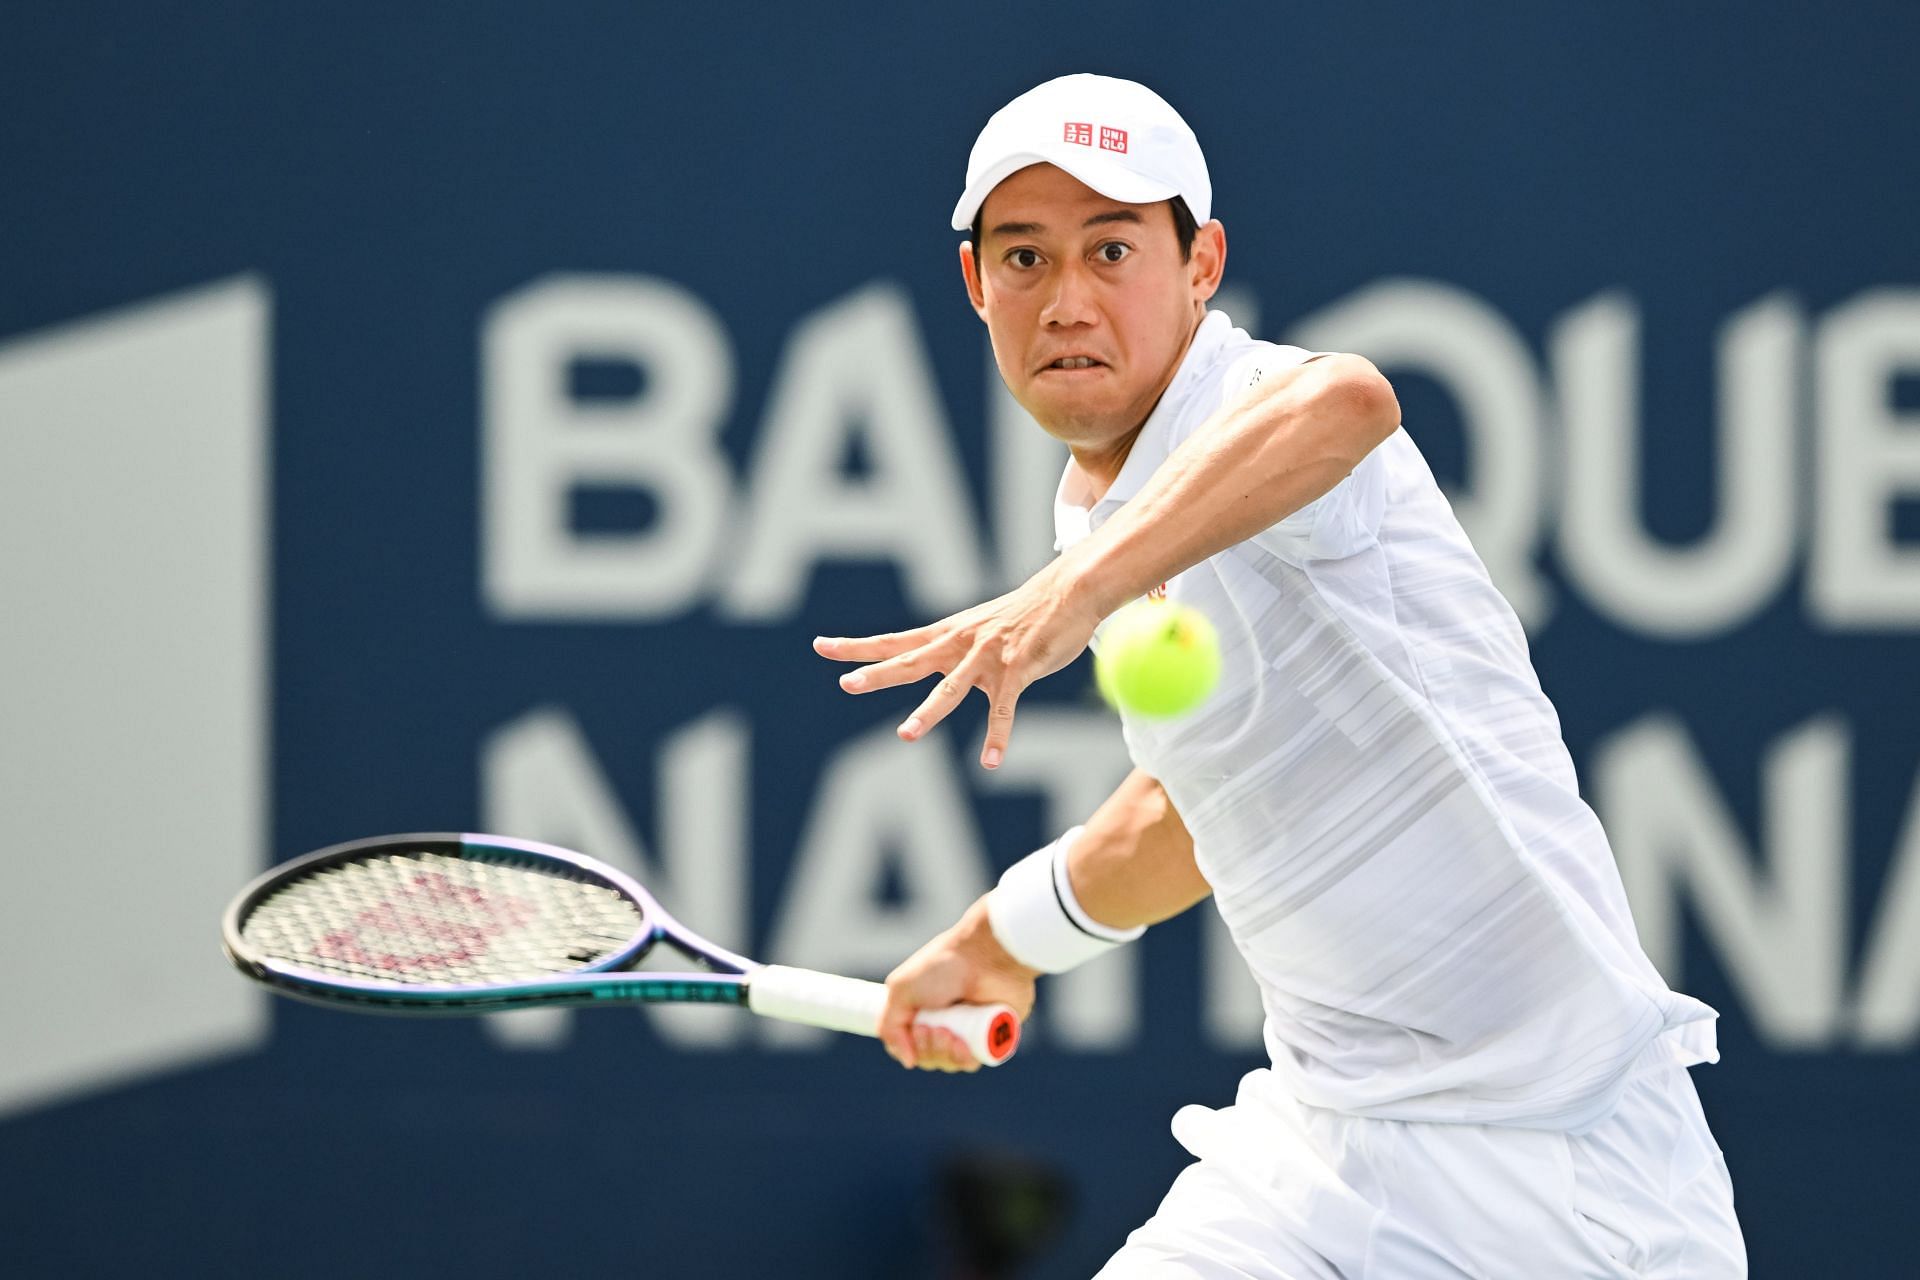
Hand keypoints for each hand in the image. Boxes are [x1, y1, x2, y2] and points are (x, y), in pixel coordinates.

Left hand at [815, 558, 1104, 769]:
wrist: (1068, 592)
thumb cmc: (1025, 614)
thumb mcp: (980, 627)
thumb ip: (956, 647)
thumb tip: (936, 661)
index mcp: (946, 634)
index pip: (893, 641)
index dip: (857, 646)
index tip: (821, 646)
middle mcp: (959, 644)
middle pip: (910, 661)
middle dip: (877, 673)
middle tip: (848, 683)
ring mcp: (986, 658)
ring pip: (950, 688)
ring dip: (928, 712)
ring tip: (906, 734)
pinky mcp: (1017, 671)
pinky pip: (1003, 710)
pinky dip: (997, 737)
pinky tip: (989, 761)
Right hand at [879, 899, 1038, 1071]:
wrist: (985, 957)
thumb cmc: (942, 967)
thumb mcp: (901, 990)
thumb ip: (889, 1026)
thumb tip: (908, 1061)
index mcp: (922, 1010)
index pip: (908, 1046)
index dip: (907, 1047)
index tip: (916, 1029)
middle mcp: (944, 1021)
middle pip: (927, 1058)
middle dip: (925, 1049)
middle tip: (932, 1028)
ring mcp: (967, 1030)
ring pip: (948, 1063)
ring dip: (942, 1053)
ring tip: (948, 1032)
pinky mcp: (989, 1035)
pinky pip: (972, 1063)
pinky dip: (963, 1059)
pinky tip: (963, 1044)